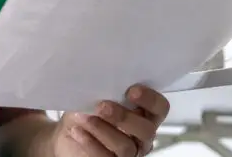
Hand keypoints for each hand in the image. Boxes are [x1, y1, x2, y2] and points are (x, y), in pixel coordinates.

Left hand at [50, 86, 169, 156]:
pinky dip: (90, 143)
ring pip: (125, 146)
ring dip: (102, 129)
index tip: (131, 90)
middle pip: (146, 130)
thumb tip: (101, 82)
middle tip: (103, 106)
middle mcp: (142, 136)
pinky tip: (78, 131)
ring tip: (84, 118)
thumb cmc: (89, 111)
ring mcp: (129, 153)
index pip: (160, 108)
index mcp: (145, 114)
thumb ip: (106, 90)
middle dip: (124, 117)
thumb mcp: (96, 96)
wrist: (71, 131)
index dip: (150, 99)